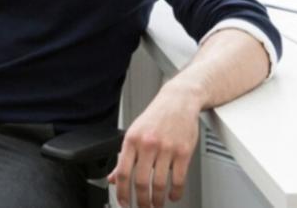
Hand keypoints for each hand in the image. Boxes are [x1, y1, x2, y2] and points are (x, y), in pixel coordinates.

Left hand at [108, 82, 200, 207]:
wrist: (179, 101)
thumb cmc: (156, 117)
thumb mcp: (134, 133)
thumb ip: (124, 157)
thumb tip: (112, 178)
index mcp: (132, 140)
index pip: (122, 172)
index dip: (122, 192)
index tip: (124, 203)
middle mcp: (148, 144)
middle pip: (141, 181)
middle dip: (141, 201)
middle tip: (143, 207)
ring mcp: (166, 148)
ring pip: (160, 183)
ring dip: (158, 200)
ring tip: (157, 204)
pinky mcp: (184, 152)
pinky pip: (178, 179)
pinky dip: (176, 192)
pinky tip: (173, 196)